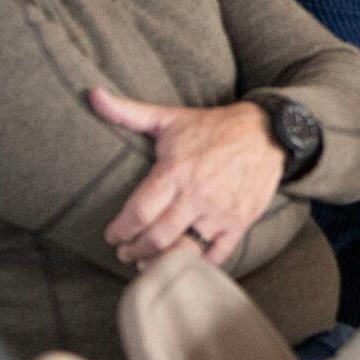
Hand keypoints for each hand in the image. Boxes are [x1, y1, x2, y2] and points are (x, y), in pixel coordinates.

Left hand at [89, 88, 281, 268]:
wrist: (267, 132)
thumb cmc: (212, 126)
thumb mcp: (169, 117)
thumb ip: (128, 112)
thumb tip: (92, 95)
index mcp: (176, 171)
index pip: (138, 213)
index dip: (119, 231)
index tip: (112, 236)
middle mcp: (197, 194)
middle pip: (156, 238)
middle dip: (134, 251)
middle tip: (125, 253)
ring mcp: (220, 211)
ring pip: (183, 250)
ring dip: (159, 262)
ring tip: (146, 263)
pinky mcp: (239, 222)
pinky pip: (215, 256)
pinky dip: (196, 264)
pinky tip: (181, 262)